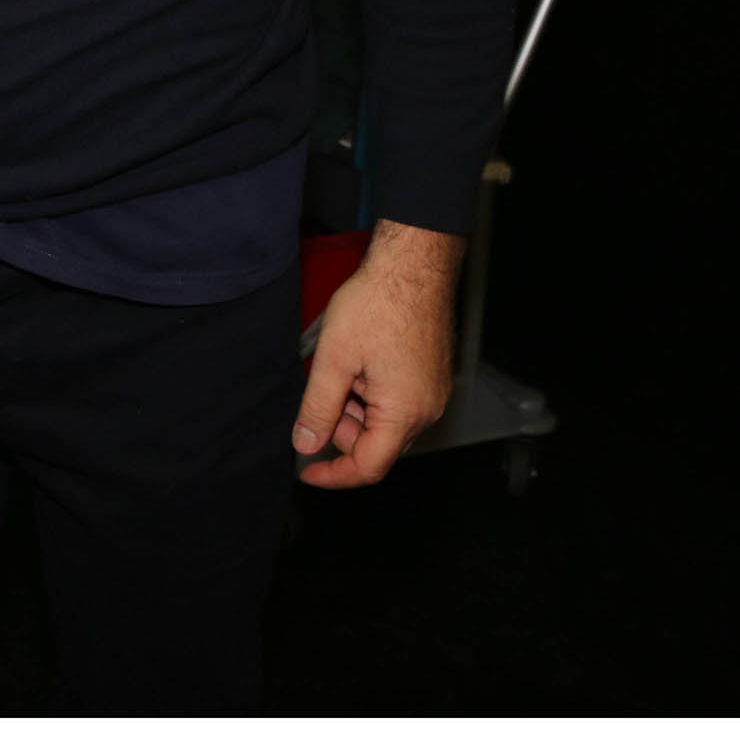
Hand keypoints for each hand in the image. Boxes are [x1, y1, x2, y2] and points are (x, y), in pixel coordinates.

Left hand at [291, 220, 460, 488]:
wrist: (413, 265)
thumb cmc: (376, 305)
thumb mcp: (334, 359)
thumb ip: (318, 408)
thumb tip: (305, 444)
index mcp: (404, 414)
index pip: (368, 467)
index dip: (334, 474)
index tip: (306, 471)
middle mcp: (427, 410)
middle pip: (378, 447)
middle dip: (343, 431)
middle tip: (321, 394)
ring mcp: (434, 393)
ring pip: (386, 423)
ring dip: (356, 409)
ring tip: (340, 368)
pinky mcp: (433, 376)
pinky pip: (399, 403)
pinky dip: (371, 395)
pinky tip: (357, 363)